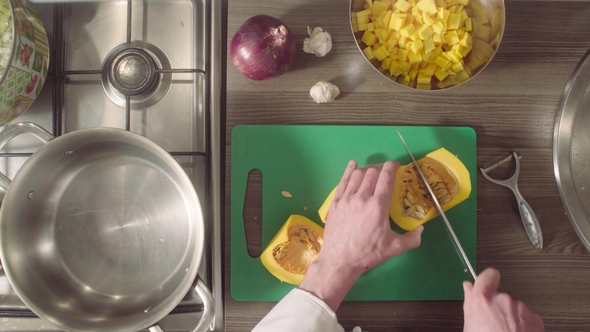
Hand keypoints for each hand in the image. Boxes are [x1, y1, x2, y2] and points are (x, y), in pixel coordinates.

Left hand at [299, 160, 423, 311]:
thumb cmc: (368, 254)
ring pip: (357, 174)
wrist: (340, 260)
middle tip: (386, 171)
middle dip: (381, 167)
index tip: (396, 165)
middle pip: (372, 172)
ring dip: (367, 169)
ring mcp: (346, 199)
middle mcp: (362, 198)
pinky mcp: (335, 202)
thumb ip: (412, 239)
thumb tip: (421, 229)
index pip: (386, 177)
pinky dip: (349, 171)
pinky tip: (352, 165)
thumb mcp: (394, 248)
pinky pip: (343, 181)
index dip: (392, 166)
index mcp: (378, 206)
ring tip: (373, 171)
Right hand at [463, 268, 543, 331]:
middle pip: (499, 295)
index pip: (488, 275)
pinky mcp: (535, 318)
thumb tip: (468, 288)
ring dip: (510, 317)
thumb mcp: (469, 326)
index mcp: (483, 299)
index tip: (486, 286)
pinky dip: (523, 324)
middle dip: (497, 307)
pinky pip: (526, 316)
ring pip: (513, 307)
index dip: (487, 280)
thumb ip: (469, 303)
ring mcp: (521, 308)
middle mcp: (503, 299)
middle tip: (492, 324)